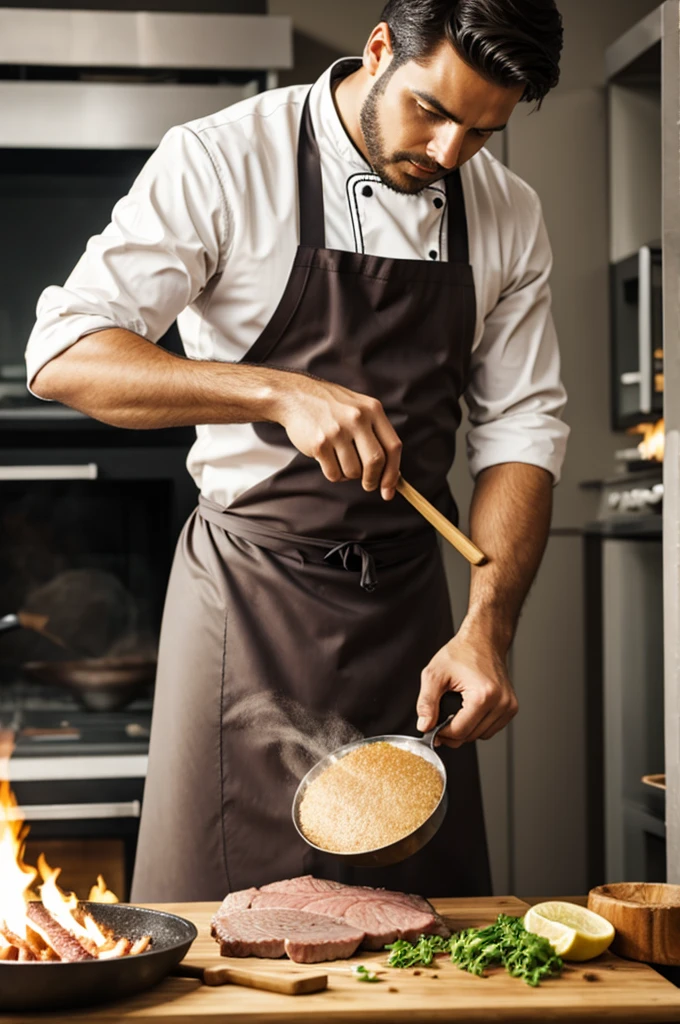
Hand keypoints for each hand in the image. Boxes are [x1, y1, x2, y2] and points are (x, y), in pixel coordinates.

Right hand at [275, 374, 401, 500]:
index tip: (389, 489)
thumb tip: (391, 472)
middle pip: (375, 462)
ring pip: (353, 471)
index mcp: (372, 410)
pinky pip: (334, 474)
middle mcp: (357, 418)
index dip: (393, 473)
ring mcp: (337, 431)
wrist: (295, 396)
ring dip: (348, 474)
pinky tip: (327, 459)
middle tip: (368, 485)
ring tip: (340, 460)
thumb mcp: (359, 408)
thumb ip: (376, 433)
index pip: (393, 447)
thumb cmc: (331, 406)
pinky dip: (333, 473)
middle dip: (373, 480)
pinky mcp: (319, 444)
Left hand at [416, 631, 517, 748]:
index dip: (441, 733)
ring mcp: (508, 706)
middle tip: (440, 720)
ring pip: (482, 735)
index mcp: (483, 695)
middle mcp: (500, 702)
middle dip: (452, 732)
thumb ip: (426, 702)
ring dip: (466, 730)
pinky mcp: (511, 707)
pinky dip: (478, 726)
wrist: (483, 639)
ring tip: (456, 712)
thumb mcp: (434, 674)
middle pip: (471, 736)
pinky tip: (469, 711)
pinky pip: (492, 729)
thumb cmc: (461, 652)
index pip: (459, 731)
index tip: (432, 729)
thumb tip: (424, 726)